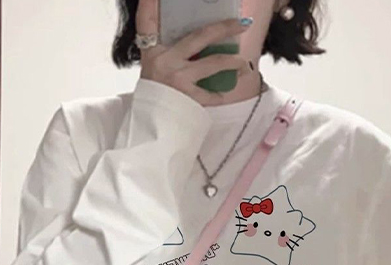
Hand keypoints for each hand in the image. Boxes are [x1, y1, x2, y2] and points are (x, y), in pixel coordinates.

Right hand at [136, 0, 252, 104]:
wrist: (149, 126)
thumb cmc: (153, 94)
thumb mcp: (151, 68)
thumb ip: (167, 52)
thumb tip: (193, 42)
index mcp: (153, 52)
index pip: (147, 21)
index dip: (149, 4)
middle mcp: (166, 62)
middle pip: (200, 36)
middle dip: (224, 27)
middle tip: (243, 23)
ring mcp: (179, 80)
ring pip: (213, 63)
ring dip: (233, 62)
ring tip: (243, 64)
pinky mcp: (188, 99)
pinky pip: (211, 95)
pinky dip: (219, 95)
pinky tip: (226, 93)